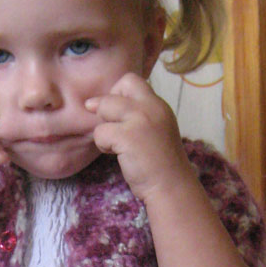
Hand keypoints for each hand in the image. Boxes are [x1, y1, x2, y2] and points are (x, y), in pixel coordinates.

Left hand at [86, 74, 191, 202]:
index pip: (131, 80)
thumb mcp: (154, 130)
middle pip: (119, 86)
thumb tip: (93, 104)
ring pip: (105, 107)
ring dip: (104, 128)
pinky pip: (100, 132)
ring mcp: (140, 120)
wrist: (171, 186)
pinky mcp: (128, 136)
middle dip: (108, 105)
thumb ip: (135, 115)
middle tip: (114, 128)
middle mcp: (151, 107)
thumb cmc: (160, 163)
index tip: (119, 116)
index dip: (118, 93)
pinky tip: (118, 154)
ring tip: (117, 145)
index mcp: (159, 105)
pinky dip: (103, 144)